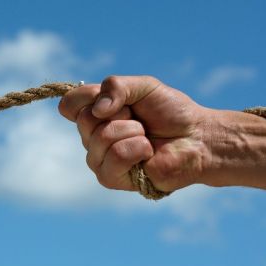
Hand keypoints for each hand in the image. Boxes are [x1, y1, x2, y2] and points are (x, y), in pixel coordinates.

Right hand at [58, 76, 214, 192]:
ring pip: (100, 139)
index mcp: (96, 114)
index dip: (89, 97)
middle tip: (139, 119)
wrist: (197, 138)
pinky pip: (114, 157)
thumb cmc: (172, 112)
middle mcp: (92, 137)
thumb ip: (116, 86)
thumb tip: (97, 110)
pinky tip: (148, 152)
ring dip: (132, 131)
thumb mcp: (144, 86)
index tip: (115, 97)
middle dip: (119, 114)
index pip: (69, 104)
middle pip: (84, 120)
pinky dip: (137, 149)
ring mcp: (99, 159)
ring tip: (146, 136)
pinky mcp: (111, 178)